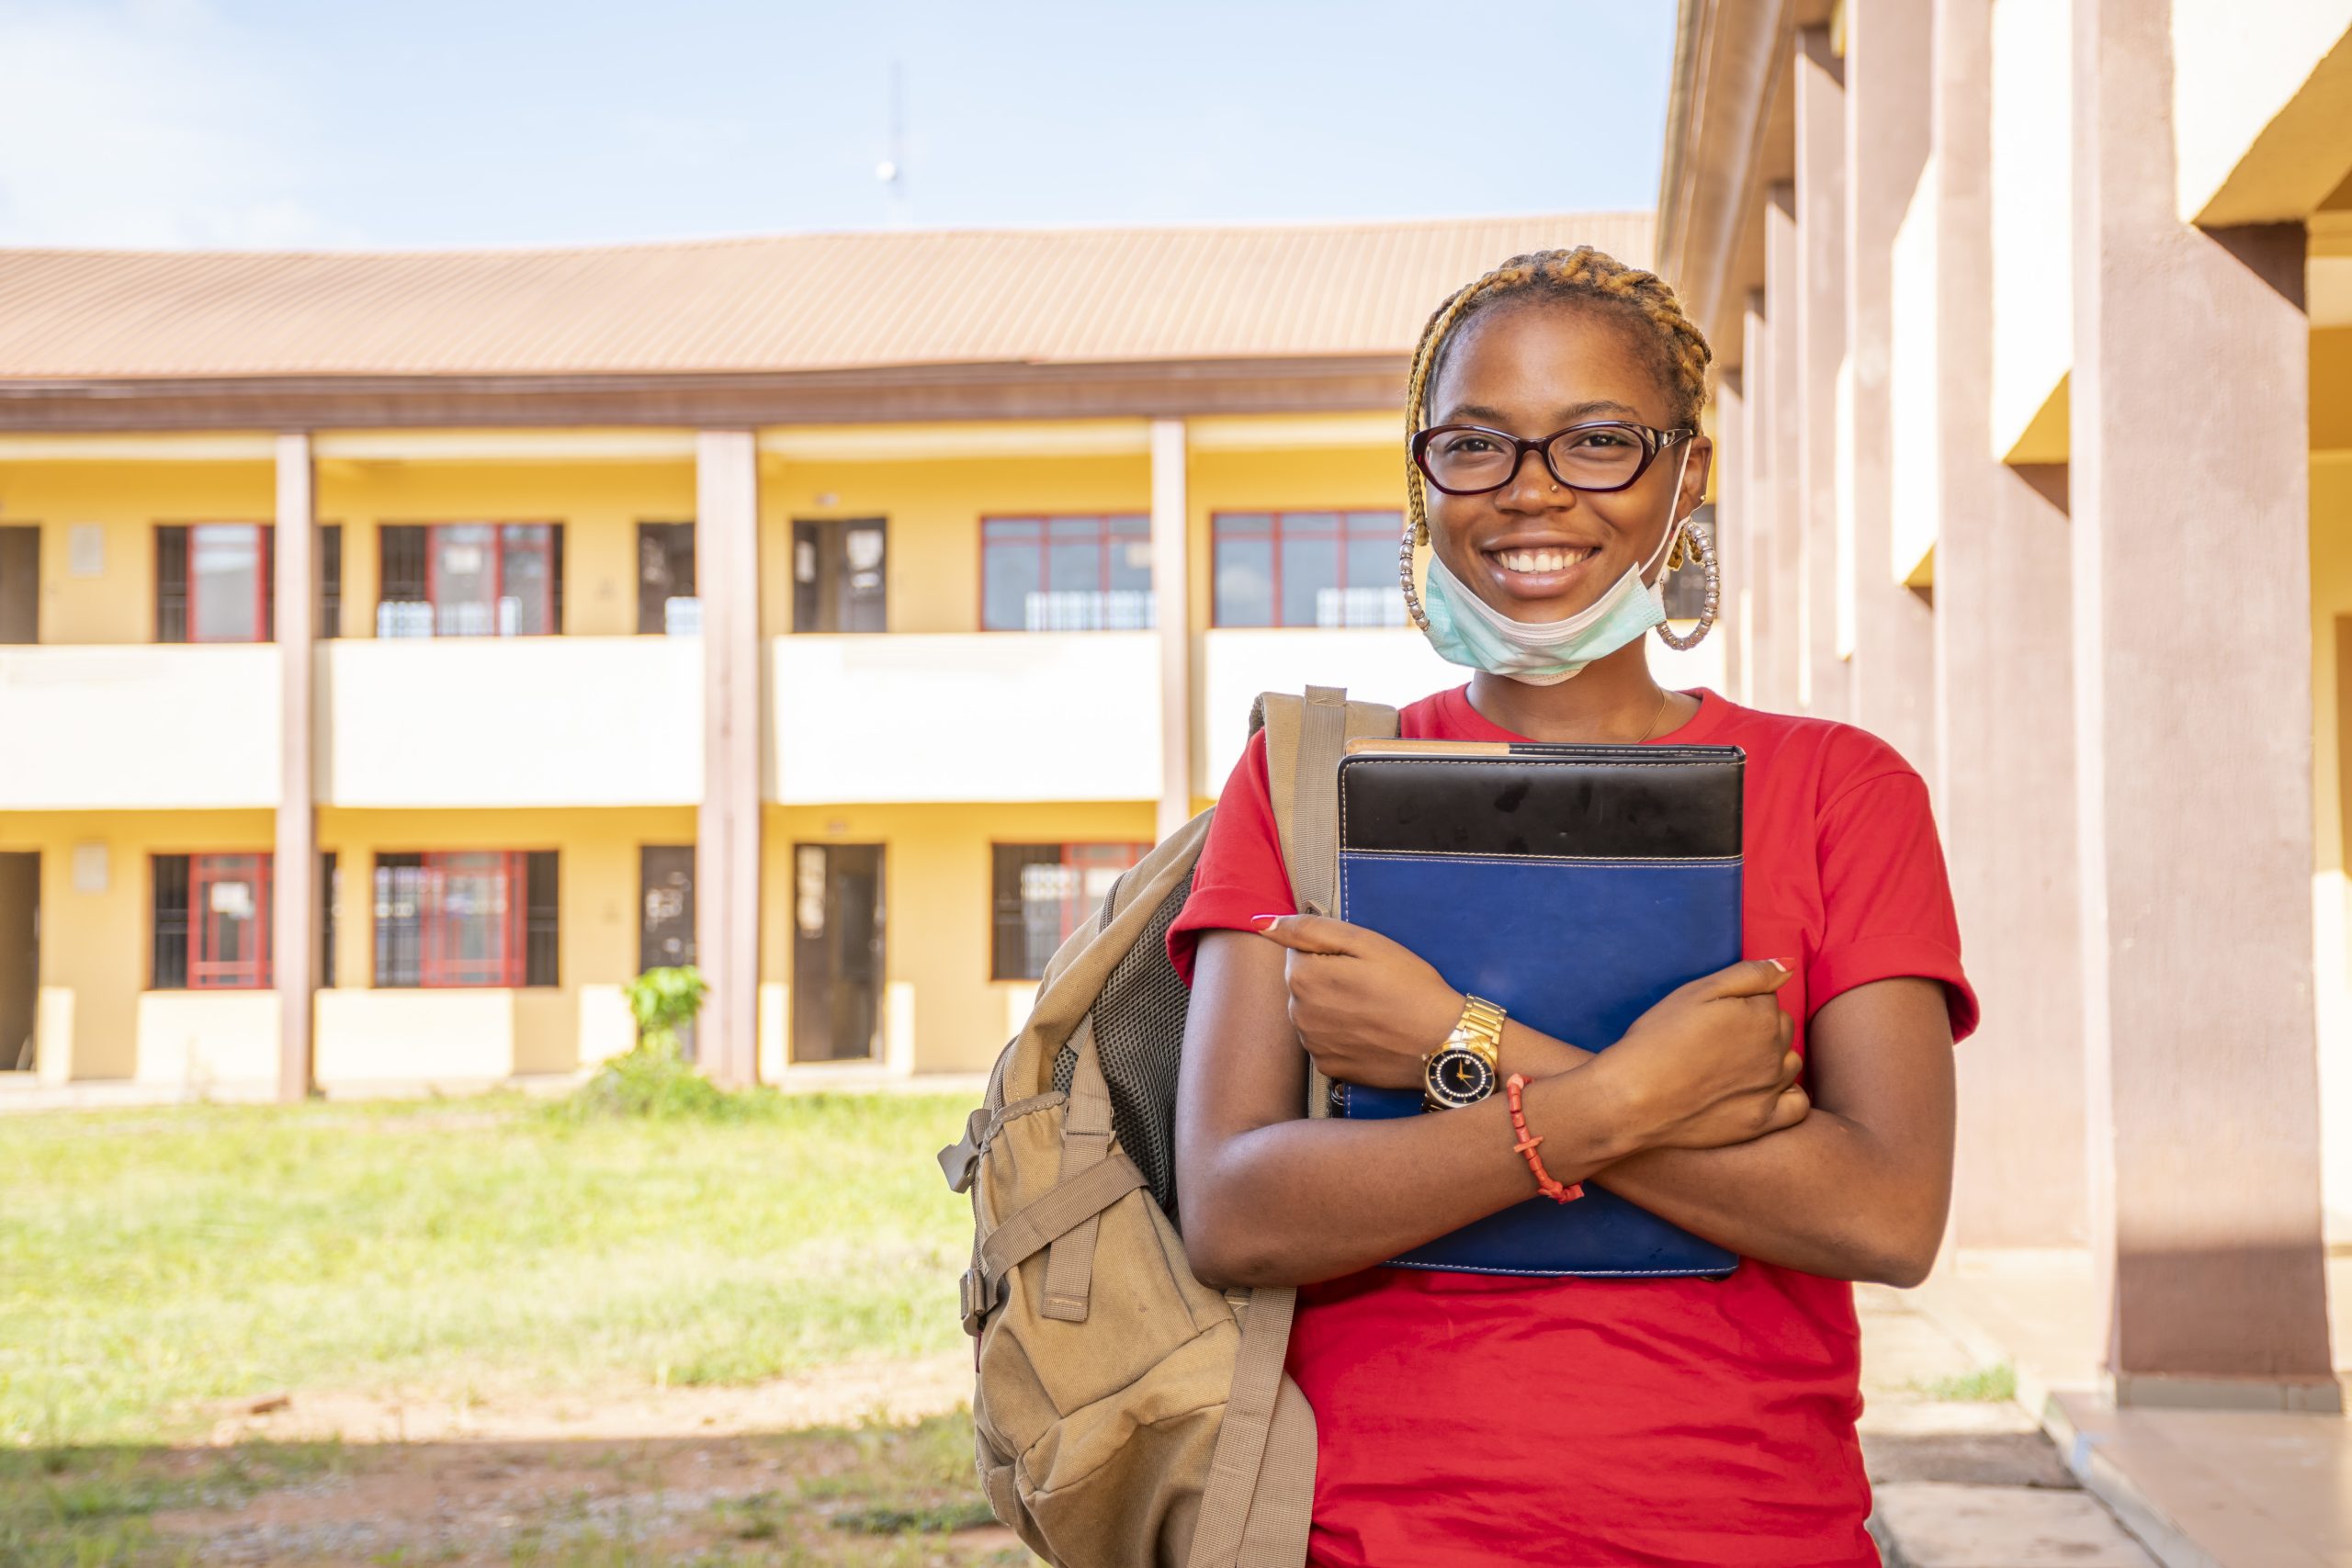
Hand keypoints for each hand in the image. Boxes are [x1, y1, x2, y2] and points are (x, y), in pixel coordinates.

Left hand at [1250, 914, 1463, 1090]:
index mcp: (1303, 978)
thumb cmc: (1411, 986)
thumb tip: (1263, 923)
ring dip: (1333, 1006)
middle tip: (1371, 984)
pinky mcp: (1328, 1068)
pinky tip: (1370, 1032)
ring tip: (1373, 1008)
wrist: (1443, 1043)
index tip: (1361, 961)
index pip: (1297, 951)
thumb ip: (1311, 929)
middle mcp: (1298, 1014)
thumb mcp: (1366, 943)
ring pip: (1312, 1012)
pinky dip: (1341, 1034)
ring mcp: (1312, 1045)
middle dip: (1328, 978)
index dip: (1330, 951)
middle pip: (1302, 983)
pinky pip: (1324, 1041)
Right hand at [1589, 958, 1808, 1153]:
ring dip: (1772, 1058)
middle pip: (1782, 1029)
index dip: (1740, 1002)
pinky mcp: (1762, 1121)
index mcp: (1762, 1016)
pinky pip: (1797, 1105)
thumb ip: (1748, 975)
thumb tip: (1788, 966)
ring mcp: (1771, 1090)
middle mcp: (1776, 1052)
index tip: (1713, 1015)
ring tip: (1734, 1064)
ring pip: (1790, 1063)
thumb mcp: (1697, 992)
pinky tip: (1763, 1091)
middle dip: (1759, 1028)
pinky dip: (1788, 1095)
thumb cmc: (1659, 1038)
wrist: (1634, 1097)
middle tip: (1718, 1038)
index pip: (1767, 998)